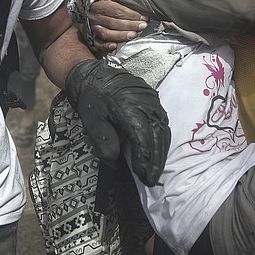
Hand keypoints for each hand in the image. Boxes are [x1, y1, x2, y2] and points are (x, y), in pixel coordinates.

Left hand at [65, 59, 169, 185]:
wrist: (93, 75)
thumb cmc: (92, 98)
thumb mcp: (92, 122)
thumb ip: (105, 144)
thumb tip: (116, 164)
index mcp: (129, 108)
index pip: (142, 139)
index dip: (144, 159)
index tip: (143, 176)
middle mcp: (145, 104)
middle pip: (157, 136)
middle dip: (156, 161)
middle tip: (152, 179)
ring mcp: (152, 100)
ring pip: (163, 130)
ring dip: (161, 152)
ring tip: (156, 170)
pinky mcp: (154, 100)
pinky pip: (162, 122)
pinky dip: (162, 139)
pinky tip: (158, 151)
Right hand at [85, 0, 147, 52]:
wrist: (84, 0)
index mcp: (98, 3)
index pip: (117, 10)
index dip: (131, 14)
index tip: (144, 15)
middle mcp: (94, 16)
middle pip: (114, 23)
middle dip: (130, 25)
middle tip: (143, 25)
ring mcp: (92, 26)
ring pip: (107, 33)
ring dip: (121, 36)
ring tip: (134, 34)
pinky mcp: (91, 35)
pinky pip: (97, 43)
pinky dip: (105, 46)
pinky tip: (115, 46)